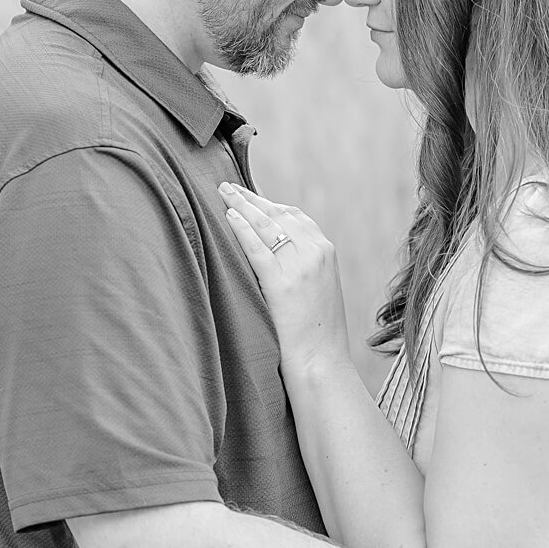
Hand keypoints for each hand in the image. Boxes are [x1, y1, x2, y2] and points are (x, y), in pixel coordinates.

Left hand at [219, 183, 350, 372]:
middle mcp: (317, 252)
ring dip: (242, 205)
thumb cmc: (317, 333)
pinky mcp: (282, 283)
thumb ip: (303, 267)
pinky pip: (256, 247)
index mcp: (326, 252)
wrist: (322, 361)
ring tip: (221, 193)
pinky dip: (241, 228)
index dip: (269, 204)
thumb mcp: (319, 290)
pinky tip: (227, 217)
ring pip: (267, 225)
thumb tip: (276, 253)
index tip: (249, 197)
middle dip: (252, 198)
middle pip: (279, 214)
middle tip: (227, 186)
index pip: (295, 216)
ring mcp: (301, 266)